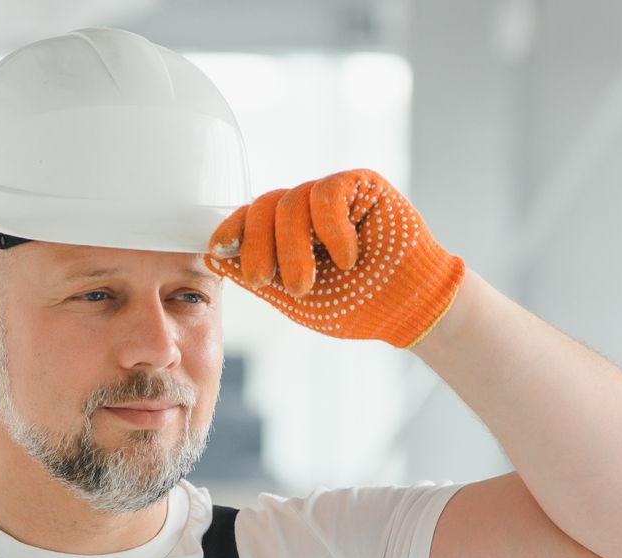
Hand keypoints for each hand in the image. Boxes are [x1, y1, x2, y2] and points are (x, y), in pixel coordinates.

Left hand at [205, 168, 466, 348]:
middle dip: (257, 248)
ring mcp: (333, 194)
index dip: (231, 230)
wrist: (408, 308)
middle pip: (263, 207)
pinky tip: (346, 257)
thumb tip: (213, 257)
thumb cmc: (358, 306)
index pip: (250, 218)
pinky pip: (327, 193)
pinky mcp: (361, 183)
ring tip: (306, 284)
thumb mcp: (295, 300)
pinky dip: (330, 230)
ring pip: (290, 202)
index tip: (218, 251)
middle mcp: (307, 208)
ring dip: (293, 249)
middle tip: (265, 282)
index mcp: (288, 232)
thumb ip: (259, 278)